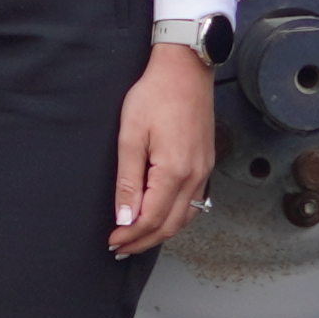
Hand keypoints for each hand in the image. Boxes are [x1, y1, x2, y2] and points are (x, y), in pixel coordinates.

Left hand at [108, 35, 216, 260]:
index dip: (130, 235)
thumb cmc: (154, 95)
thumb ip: (128, 181)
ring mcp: (204, 170)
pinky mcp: (206, 163)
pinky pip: (195, 202)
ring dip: (160, 232)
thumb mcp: (131, 136)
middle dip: (144, 241)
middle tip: (120, 248)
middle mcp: (195, 176)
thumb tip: (125, 218)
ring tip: (137, 239)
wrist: (185, 69)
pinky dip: (176, 217)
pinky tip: (161, 217)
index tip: (112, 240)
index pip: (151, 218)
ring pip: (185, 217)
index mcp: (174, 171)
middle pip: (170, 225)